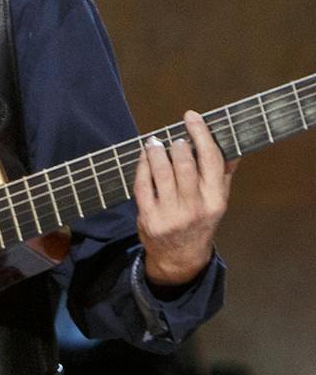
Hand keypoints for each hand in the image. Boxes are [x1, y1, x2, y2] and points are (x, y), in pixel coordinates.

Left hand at [133, 110, 237, 286]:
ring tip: (154, 142)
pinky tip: (144, 157)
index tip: (191, 116)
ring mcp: (170, 214)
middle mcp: (194, 207)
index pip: (211, 159)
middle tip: (173, 139)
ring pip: (160, 172)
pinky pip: (141, 185)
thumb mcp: (217, 200)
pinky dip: (141, 167)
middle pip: (184, 164)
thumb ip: (222, 173)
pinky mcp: (149, 218)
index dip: (201, 134)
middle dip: (176, 145)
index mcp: (215, 199)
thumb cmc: (200, 221)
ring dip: (155, 151)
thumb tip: (232, 145)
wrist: (180, 257)